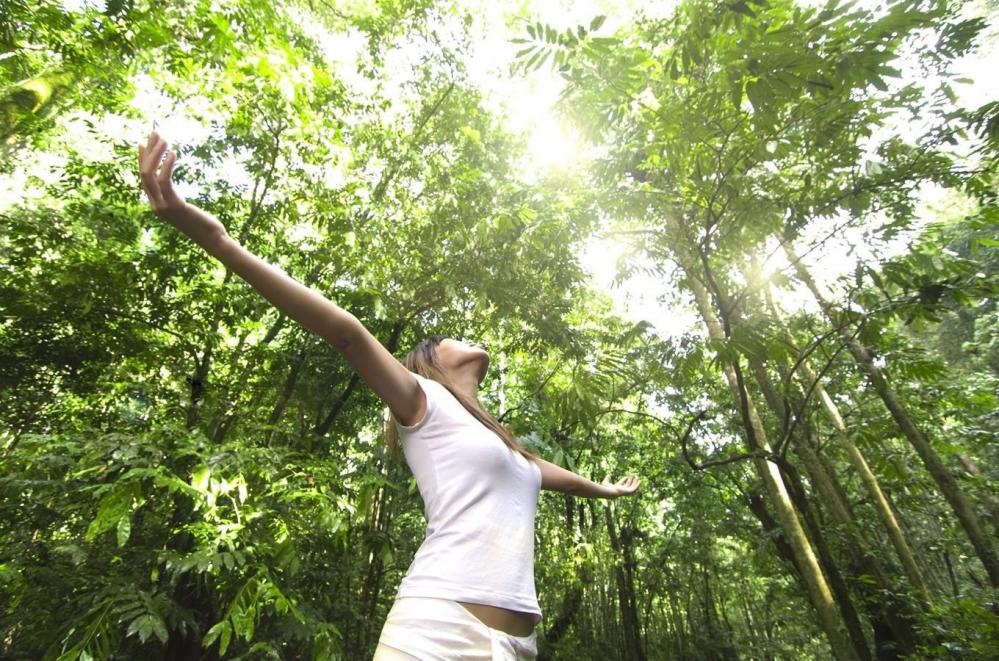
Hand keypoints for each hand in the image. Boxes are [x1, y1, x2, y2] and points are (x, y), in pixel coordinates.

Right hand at [137, 130, 226, 251]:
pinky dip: (167, 165)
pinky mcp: (173, 205)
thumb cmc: (203, 223)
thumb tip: (170, 186)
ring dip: (156, 154)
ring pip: (150, 175)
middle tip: (155, 133)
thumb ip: (174, 197)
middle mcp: (155, 205)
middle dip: (149, 151)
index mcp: (156, 204)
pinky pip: (164, 180)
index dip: (143, 159)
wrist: (212, 239)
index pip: (143, 178)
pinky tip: (173, 153)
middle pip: (143, 173)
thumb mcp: (184, 207)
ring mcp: (162, 206)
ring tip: (164, 139)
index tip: (144, 143)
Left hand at [601, 474, 640, 498]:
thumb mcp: (606, 482)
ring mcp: (626, 491)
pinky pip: (635, 488)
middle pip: (628, 484)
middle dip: (631, 480)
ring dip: (635, 482)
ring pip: (632, 486)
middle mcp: (622, 490)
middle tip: (633, 475)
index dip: (624, 479)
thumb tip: (608, 475)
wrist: (611, 492)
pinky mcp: (629, 491)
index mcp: (617, 488)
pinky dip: (637, 484)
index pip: (622, 483)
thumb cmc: (607, 488)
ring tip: (637, 477)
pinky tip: (640, 481)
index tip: (627, 476)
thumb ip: (607, 479)